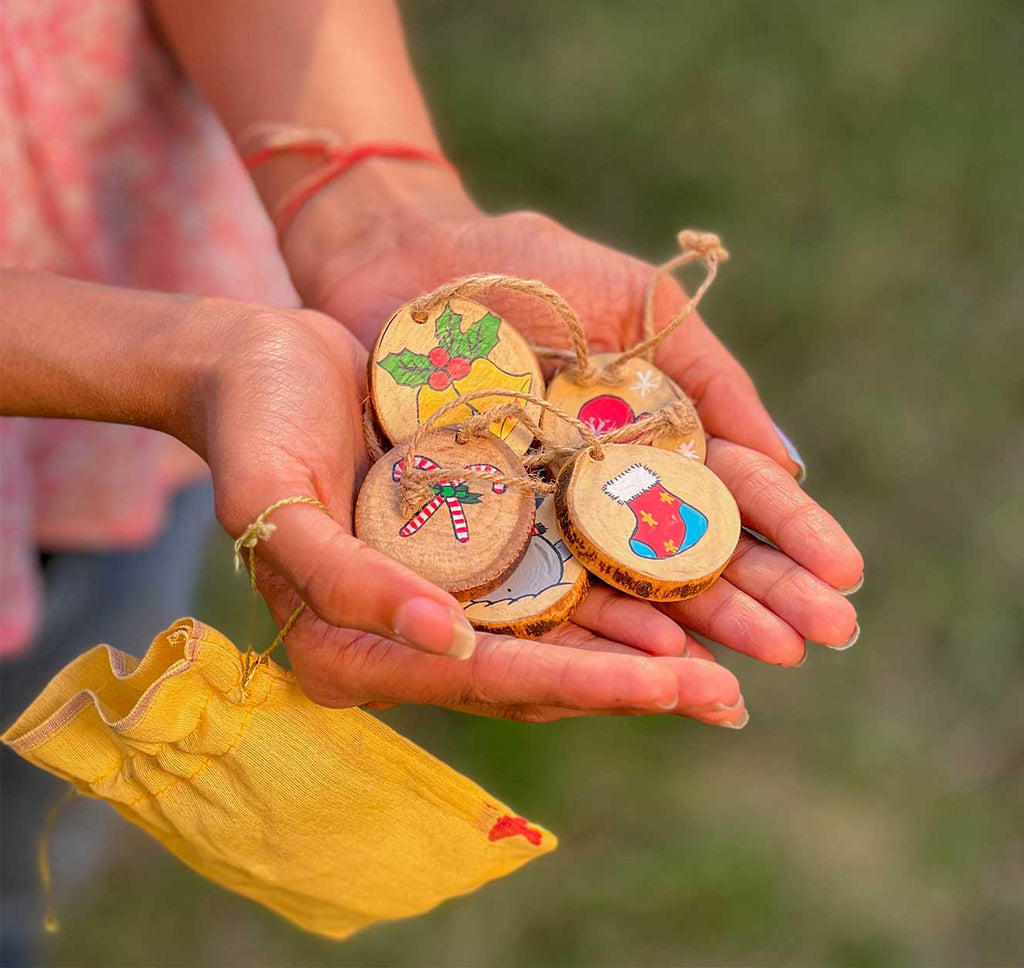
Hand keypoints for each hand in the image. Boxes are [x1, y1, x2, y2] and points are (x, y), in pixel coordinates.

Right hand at [198, 302, 746, 724]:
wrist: (258, 363)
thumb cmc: (252, 427)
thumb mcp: (274, 499)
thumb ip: (347, 581)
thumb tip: (452, 641)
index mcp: (356, 650)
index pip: (486, 681)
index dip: (582, 683)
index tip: (670, 686)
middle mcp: (413, 636)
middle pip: (539, 672)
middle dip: (637, 685)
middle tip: (732, 695)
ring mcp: (451, 593)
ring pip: (561, 633)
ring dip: (646, 648)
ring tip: (736, 659)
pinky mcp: (477, 547)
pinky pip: (559, 577)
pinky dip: (619, 588)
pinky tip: (684, 592)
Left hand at [280, 163, 863, 665]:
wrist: (411, 255)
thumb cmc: (529, 267)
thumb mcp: (640, 306)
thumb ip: (710, 378)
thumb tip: (787, 466)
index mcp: (653, 438)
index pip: (734, 498)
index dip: (791, 536)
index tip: (846, 576)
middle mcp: (604, 493)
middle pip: (692, 557)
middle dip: (761, 598)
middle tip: (827, 637)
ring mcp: (545, 519)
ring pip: (627, 588)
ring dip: (694, 632)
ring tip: (752, 671)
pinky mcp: (479, 535)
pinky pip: (541, 589)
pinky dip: (596, 626)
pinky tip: (650, 659)